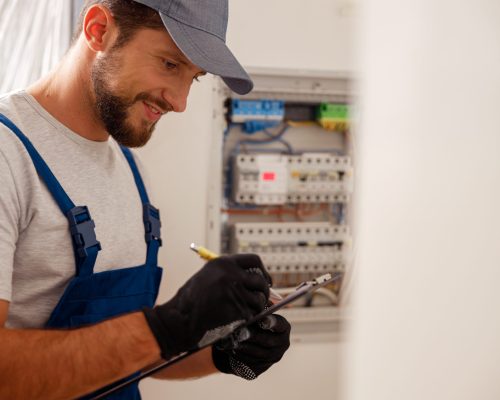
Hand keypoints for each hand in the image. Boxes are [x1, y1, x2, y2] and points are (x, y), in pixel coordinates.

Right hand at [143, 254, 270, 358]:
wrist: (181, 318)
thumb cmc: (191, 299)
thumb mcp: (208, 275)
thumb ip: (228, 273)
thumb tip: (252, 276)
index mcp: (224, 263)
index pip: (254, 260)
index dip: (263, 271)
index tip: (266, 280)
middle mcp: (231, 274)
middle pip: (260, 280)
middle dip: (264, 291)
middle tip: (261, 299)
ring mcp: (235, 291)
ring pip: (259, 299)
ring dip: (257, 307)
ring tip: (247, 311)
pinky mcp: (237, 309)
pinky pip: (252, 313)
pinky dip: (249, 318)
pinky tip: (239, 319)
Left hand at [212, 314, 290, 379]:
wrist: (244, 341)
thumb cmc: (251, 321)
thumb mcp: (258, 311)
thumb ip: (259, 307)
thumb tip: (255, 303)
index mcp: (283, 328)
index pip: (280, 325)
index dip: (271, 322)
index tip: (261, 320)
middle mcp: (281, 344)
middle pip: (267, 341)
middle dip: (253, 336)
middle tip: (241, 331)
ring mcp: (271, 358)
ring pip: (257, 353)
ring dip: (243, 346)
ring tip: (232, 339)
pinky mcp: (260, 368)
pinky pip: (249, 362)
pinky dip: (238, 354)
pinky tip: (229, 347)